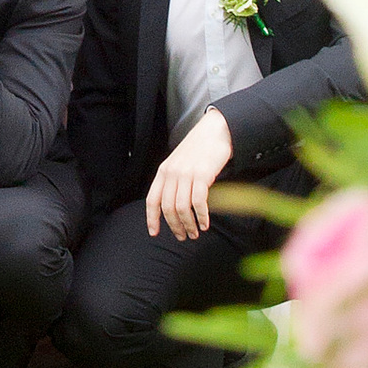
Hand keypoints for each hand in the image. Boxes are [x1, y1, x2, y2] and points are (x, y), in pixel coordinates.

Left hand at [147, 107, 233, 241]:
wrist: (215, 131)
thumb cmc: (199, 148)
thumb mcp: (179, 163)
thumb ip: (173, 180)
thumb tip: (172, 206)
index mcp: (163, 171)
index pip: (152, 200)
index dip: (152, 219)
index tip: (154, 233)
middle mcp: (171, 173)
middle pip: (167, 208)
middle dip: (175, 226)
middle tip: (183, 236)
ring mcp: (186, 174)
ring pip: (182, 208)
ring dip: (189, 224)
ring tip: (195, 232)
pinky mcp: (202, 175)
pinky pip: (198, 202)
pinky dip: (201, 216)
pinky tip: (205, 223)